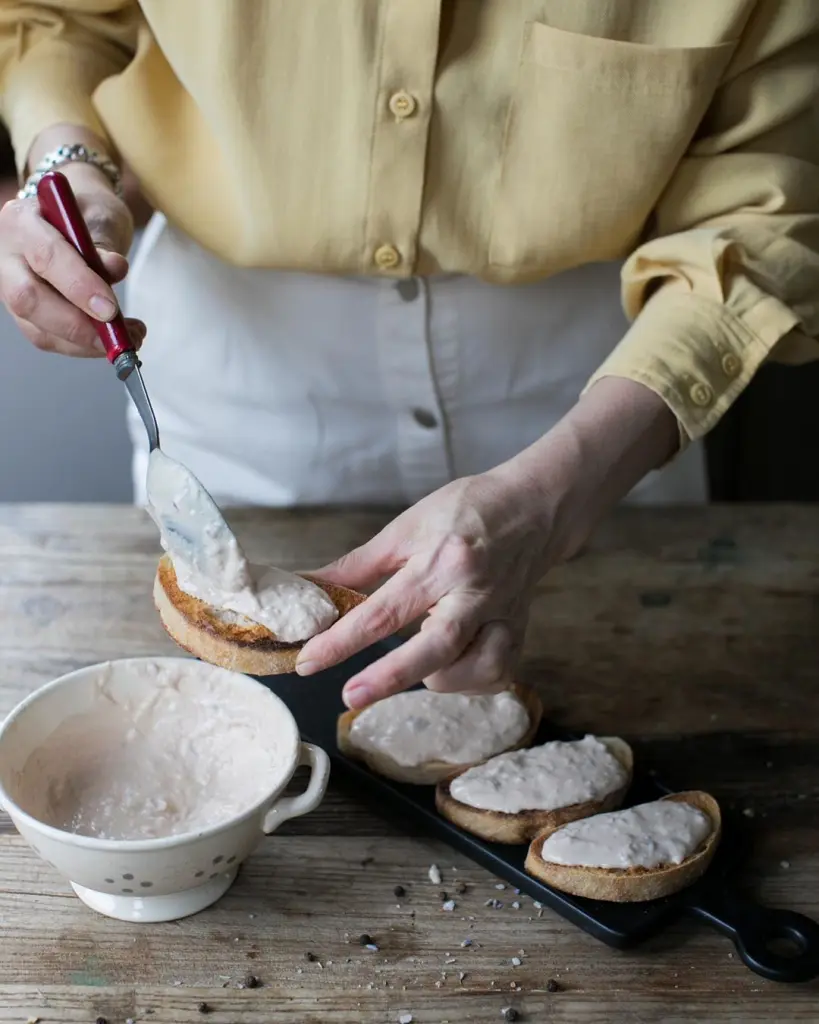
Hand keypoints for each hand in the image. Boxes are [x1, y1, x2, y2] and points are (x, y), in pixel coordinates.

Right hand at [0, 131, 141, 356]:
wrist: (71, 217)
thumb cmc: (85, 212)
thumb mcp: (100, 215)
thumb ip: (104, 244)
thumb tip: (114, 269)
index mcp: (22, 221)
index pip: (45, 256)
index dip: (78, 286)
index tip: (111, 309)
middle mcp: (8, 256)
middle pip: (28, 299)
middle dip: (77, 325)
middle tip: (118, 334)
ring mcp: (12, 288)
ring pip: (38, 328)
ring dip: (87, 343)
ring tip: (128, 338)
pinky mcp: (25, 314)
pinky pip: (49, 339)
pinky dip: (84, 346)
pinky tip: (113, 339)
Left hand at [297, 469, 555, 707]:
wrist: (536, 506)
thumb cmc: (468, 510)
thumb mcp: (407, 527)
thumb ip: (358, 566)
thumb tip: (310, 586)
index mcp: (443, 561)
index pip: (384, 610)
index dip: (342, 641)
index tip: (309, 661)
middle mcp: (476, 593)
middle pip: (436, 647)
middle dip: (389, 677)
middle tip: (350, 695)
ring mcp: (503, 615)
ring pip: (474, 670)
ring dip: (437, 677)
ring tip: (416, 664)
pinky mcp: (520, 631)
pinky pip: (497, 675)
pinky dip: (468, 680)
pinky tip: (449, 668)